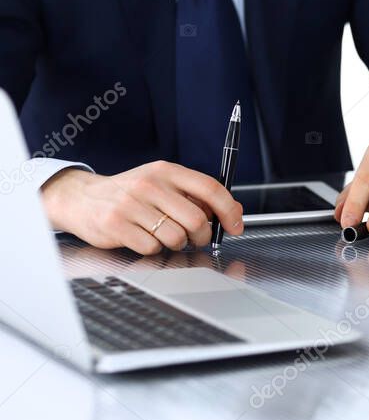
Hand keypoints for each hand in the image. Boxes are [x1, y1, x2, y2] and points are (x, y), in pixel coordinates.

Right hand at [41, 161, 243, 254]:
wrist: (81, 198)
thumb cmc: (131, 194)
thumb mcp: (164, 184)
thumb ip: (197, 196)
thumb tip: (234, 211)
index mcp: (167, 171)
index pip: (210, 188)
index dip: (229, 211)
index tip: (235, 226)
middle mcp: (150, 184)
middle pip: (197, 219)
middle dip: (202, 235)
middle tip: (195, 237)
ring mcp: (131, 204)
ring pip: (176, 237)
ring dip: (177, 243)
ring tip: (164, 235)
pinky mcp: (115, 225)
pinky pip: (151, 247)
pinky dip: (154, 249)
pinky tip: (144, 238)